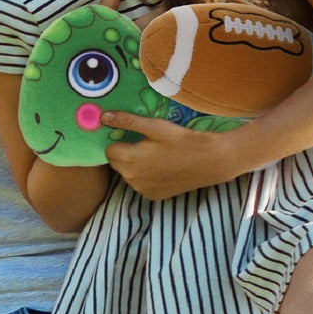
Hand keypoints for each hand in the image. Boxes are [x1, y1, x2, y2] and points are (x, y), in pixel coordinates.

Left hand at [102, 112, 236, 199]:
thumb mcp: (154, 126)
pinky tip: (162, 168)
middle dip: (125, 153)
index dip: (119, 141)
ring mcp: (142, 190)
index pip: (108, 150)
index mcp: (128, 160)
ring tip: (156, 155)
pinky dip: (146, 177)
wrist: (210, 162)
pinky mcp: (154, 196)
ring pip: (128, 175)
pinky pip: (141, 185)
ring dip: (134, 166)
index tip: (132, 136)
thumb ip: (126, 122)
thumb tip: (102, 117)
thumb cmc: (182, 140)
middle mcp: (131, 178)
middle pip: (116, 163)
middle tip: (145, 144)